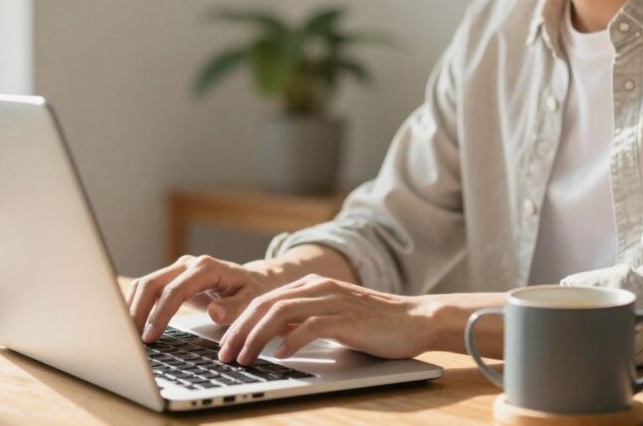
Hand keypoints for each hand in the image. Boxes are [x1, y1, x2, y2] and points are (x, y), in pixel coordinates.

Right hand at [126, 254, 277, 342]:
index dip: (159, 314)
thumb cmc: (252, 292)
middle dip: (138, 311)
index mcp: (206, 268)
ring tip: (127, 334)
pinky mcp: (171, 278)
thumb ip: (234, 308)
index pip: (174, 290)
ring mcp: (177, 270)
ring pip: (144, 284)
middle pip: (152, 283)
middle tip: (131, 339)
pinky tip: (131, 323)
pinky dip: (136, 304)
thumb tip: (215, 313)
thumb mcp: (251, 301)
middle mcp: (188, 265)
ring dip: (133, 307)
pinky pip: (147, 288)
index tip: (150, 336)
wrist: (251, 280)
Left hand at [216, 274, 434, 365]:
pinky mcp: (348, 318)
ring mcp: (333, 300)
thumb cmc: (376, 324)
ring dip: (257, 337)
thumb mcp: (333, 318)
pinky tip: (279, 356)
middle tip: (226, 354)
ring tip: (245, 357)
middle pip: (266, 304)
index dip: (240, 322)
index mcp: (313, 285)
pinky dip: (291, 342)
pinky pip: (311, 326)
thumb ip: (305, 322)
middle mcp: (319, 288)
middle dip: (240, 330)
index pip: (265, 300)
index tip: (226, 345)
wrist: (416, 319)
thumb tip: (274, 337)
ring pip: (281, 313)